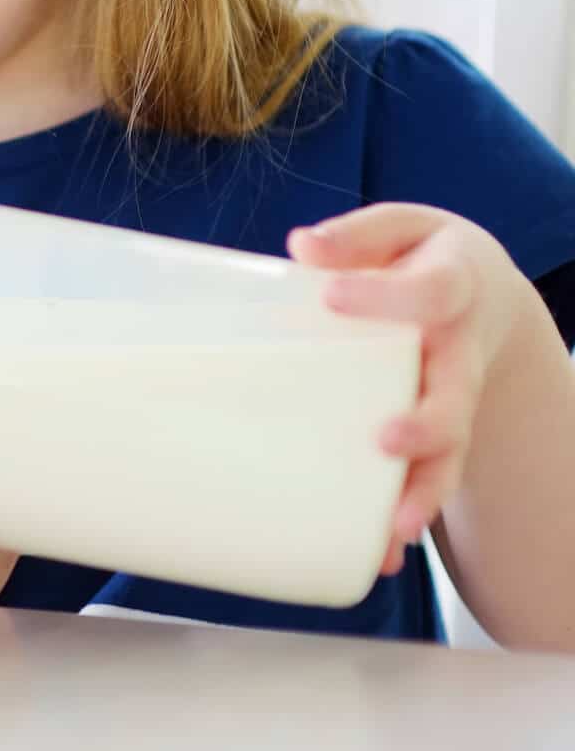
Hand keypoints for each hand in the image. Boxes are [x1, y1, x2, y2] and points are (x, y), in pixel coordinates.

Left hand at [290, 204, 529, 574]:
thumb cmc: (420, 258)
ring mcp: (451, 397)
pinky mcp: (436, 432)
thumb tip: (302, 246)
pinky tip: (381, 554)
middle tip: (387, 440)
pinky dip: (409, 514)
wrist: (480, 296)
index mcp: (451, 288)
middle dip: (428, 423)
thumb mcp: (400, 229)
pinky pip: (430, 478)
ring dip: (425, 489)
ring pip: (450, 451)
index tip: (330, 294)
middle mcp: (458, 351)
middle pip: (455, 393)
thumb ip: (357, 238)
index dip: (383, 295)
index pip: (428, 292)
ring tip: (393, 527)